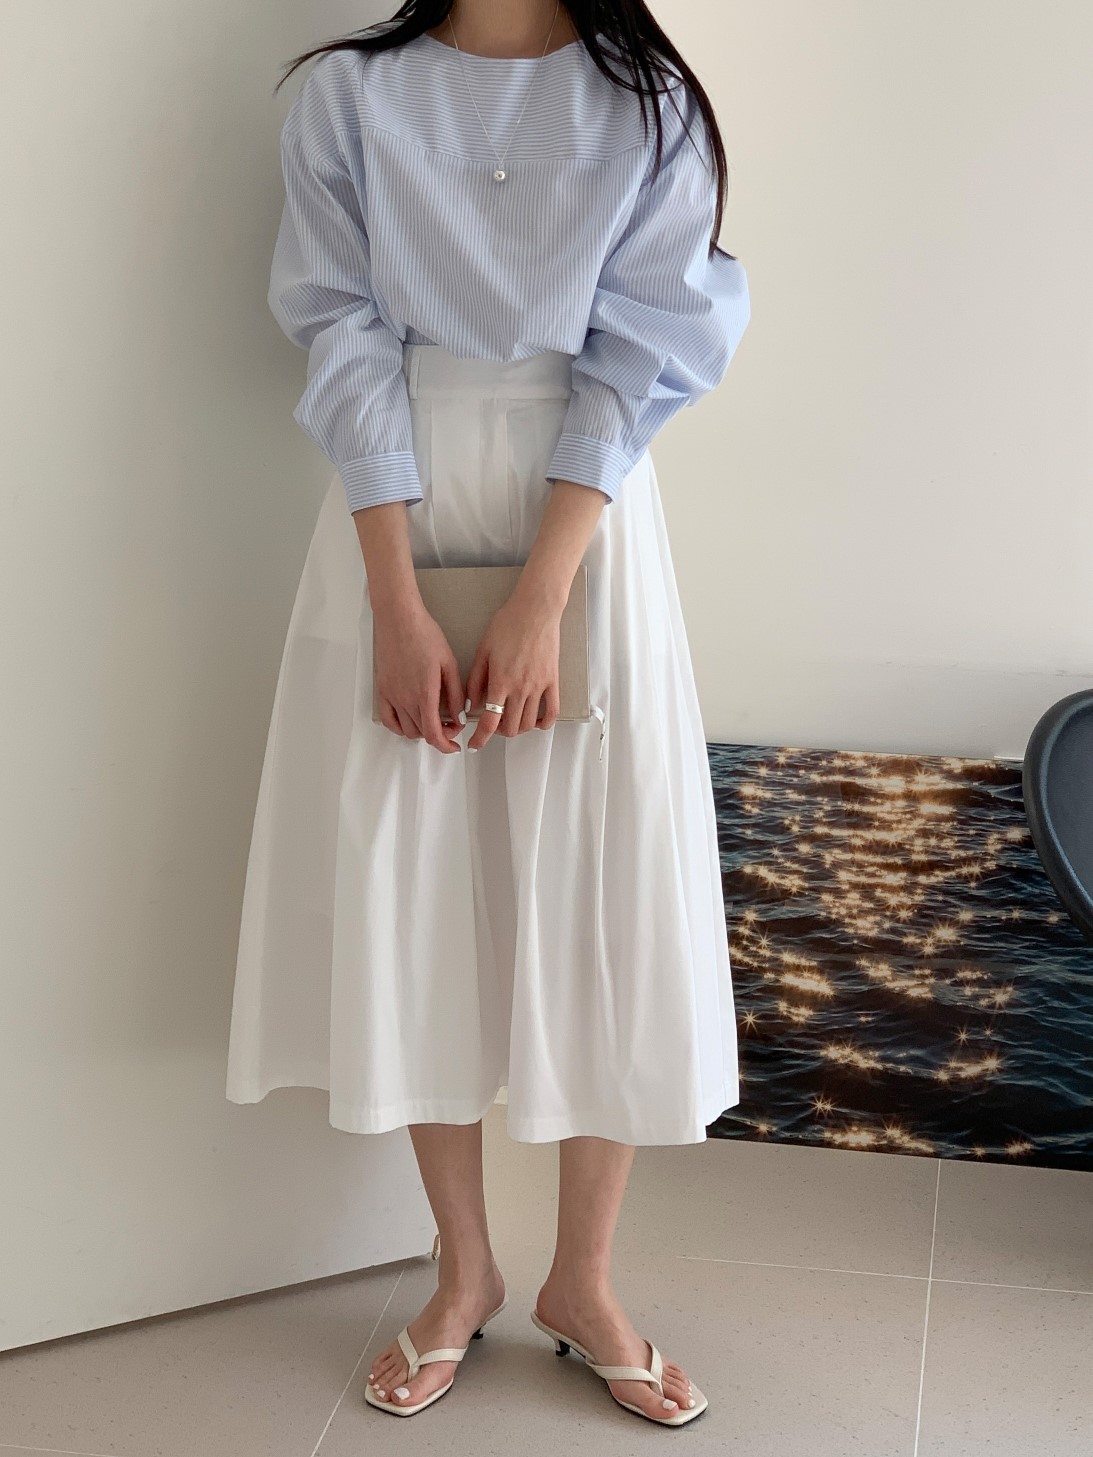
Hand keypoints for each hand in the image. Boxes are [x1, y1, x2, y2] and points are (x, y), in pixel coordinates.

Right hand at [373, 599, 464, 752]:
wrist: (399, 619)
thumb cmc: (426, 636)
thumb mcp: (449, 664)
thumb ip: (455, 694)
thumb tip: (459, 716)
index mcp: (425, 694)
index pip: (433, 734)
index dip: (445, 745)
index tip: (454, 745)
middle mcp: (405, 699)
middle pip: (421, 734)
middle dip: (439, 735)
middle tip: (450, 724)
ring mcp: (391, 696)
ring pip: (406, 730)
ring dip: (422, 731)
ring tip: (433, 719)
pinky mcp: (382, 690)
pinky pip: (388, 719)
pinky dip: (400, 727)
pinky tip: (410, 721)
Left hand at [465, 584, 562, 749]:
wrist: (535, 610)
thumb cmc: (507, 625)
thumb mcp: (482, 651)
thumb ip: (476, 680)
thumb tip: (472, 704)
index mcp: (500, 681)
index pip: (490, 721)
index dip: (481, 739)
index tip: (475, 744)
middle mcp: (520, 688)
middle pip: (510, 728)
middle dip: (498, 732)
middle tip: (492, 725)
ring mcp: (539, 686)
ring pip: (530, 724)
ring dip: (518, 729)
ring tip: (511, 720)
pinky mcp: (553, 681)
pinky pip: (552, 711)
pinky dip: (544, 723)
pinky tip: (537, 722)